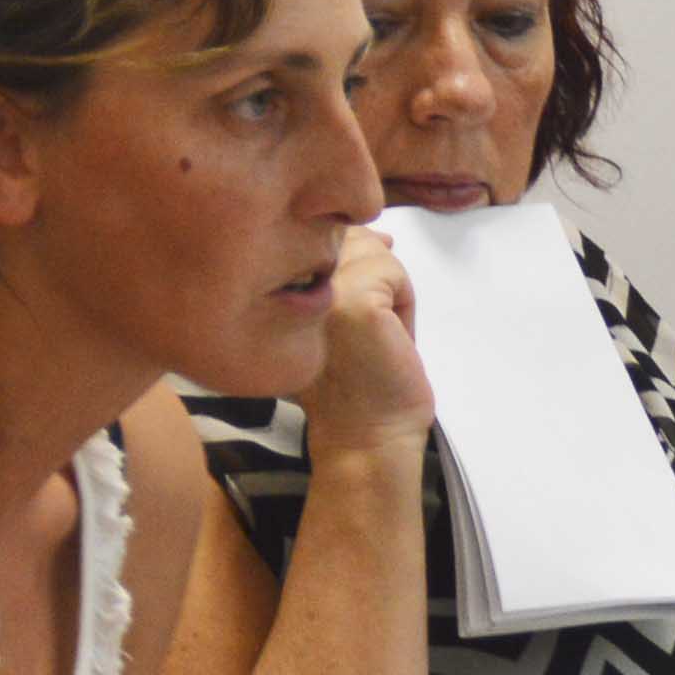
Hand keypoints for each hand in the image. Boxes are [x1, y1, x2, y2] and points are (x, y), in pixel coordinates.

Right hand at [299, 227, 433, 456]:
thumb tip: (381, 234)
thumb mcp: (338, 318)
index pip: (317, 235)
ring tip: (376, 334)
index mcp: (269, 291)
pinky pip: (394, 270)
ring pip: (372, 249)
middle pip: (346, 235)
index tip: (351, 318)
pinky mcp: (354, 302)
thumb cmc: (357, 385)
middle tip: (366, 332)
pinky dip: (405, 303)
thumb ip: (344, 272)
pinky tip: (390, 338)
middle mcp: (283, 286)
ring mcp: (318, 291)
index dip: (350, 263)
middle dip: (371, 276)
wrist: (365, 440)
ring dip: (388, 290)